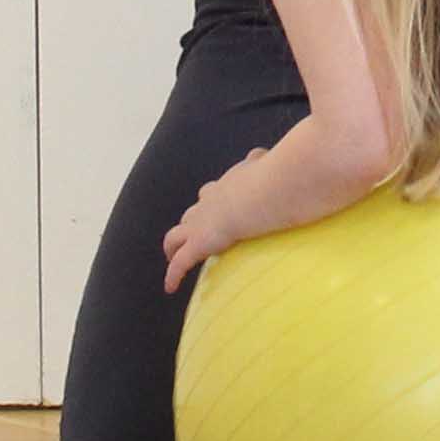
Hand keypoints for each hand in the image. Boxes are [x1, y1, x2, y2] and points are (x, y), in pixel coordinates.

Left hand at [162, 151, 266, 293]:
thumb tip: (260, 154)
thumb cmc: (269, 178)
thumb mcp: (263, 164)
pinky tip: (170, 287)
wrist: (263, 191)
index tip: (213, 210)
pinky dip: (173, 275)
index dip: (210, 203)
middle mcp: (208, 202)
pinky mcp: (199, 243)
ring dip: (174, 247)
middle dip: (189, 224)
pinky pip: (181, 263)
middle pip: (191, 213)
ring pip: (176, 235)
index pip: (212, 193)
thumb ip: (260, 161)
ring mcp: (200, 223)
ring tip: (174, 258)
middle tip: (192, 235)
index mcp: (226, 185)